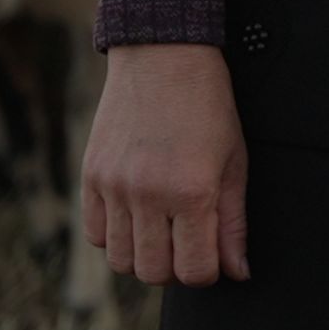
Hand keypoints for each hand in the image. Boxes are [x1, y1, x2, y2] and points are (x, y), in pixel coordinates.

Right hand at [83, 43, 247, 286]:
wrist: (163, 56)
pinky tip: (135, 216)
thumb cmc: (208, 106)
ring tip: (161, 231)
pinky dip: (115, 236)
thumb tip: (237, 271)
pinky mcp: (91, 176)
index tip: (211, 256)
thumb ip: (234, 223)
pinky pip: (95, 234)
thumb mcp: (234, 162)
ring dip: (143, 256)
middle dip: (175, 268)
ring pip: (121, 260)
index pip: (195, 271)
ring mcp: (114, 186)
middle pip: (154, 273)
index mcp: (192, 192)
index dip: (207, 272)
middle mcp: (148, 194)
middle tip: (187, 244)